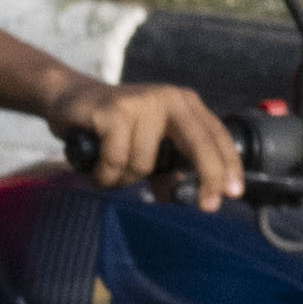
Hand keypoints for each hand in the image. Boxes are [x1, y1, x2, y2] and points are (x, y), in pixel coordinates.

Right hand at [73, 75, 243, 203]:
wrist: (69, 97)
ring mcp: (140, 102)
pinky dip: (105, 174)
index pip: (215, 134)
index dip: (228, 165)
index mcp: (183, 103)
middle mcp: (167, 98)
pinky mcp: (112, 111)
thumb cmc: (111, 125)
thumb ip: (165, 168)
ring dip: (125, 179)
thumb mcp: (146, 144)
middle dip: (207, 177)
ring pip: (146, 163)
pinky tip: (96, 170)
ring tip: (109, 172)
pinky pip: (116, 160)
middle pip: (198, 143)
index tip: (233, 192)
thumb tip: (177, 198)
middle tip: (207, 206)